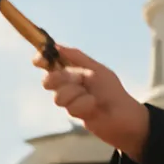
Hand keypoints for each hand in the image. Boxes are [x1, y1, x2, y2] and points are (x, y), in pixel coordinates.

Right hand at [36, 45, 149, 159]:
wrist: (125, 118)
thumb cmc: (113, 92)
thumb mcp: (96, 70)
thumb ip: (77, 58)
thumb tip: (57, 46)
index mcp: (74, 71)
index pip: (52, 63)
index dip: (43, 60)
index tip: (39, 61)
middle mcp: (70, 85)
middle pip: (50, 80)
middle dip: (61, 80)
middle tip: (79, 81)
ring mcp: (71, 100)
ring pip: (59, 96)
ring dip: (77, 95)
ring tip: (92, 98)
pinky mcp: (75, 114)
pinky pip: (71, 107)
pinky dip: (85, 105)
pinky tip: (94, 108)